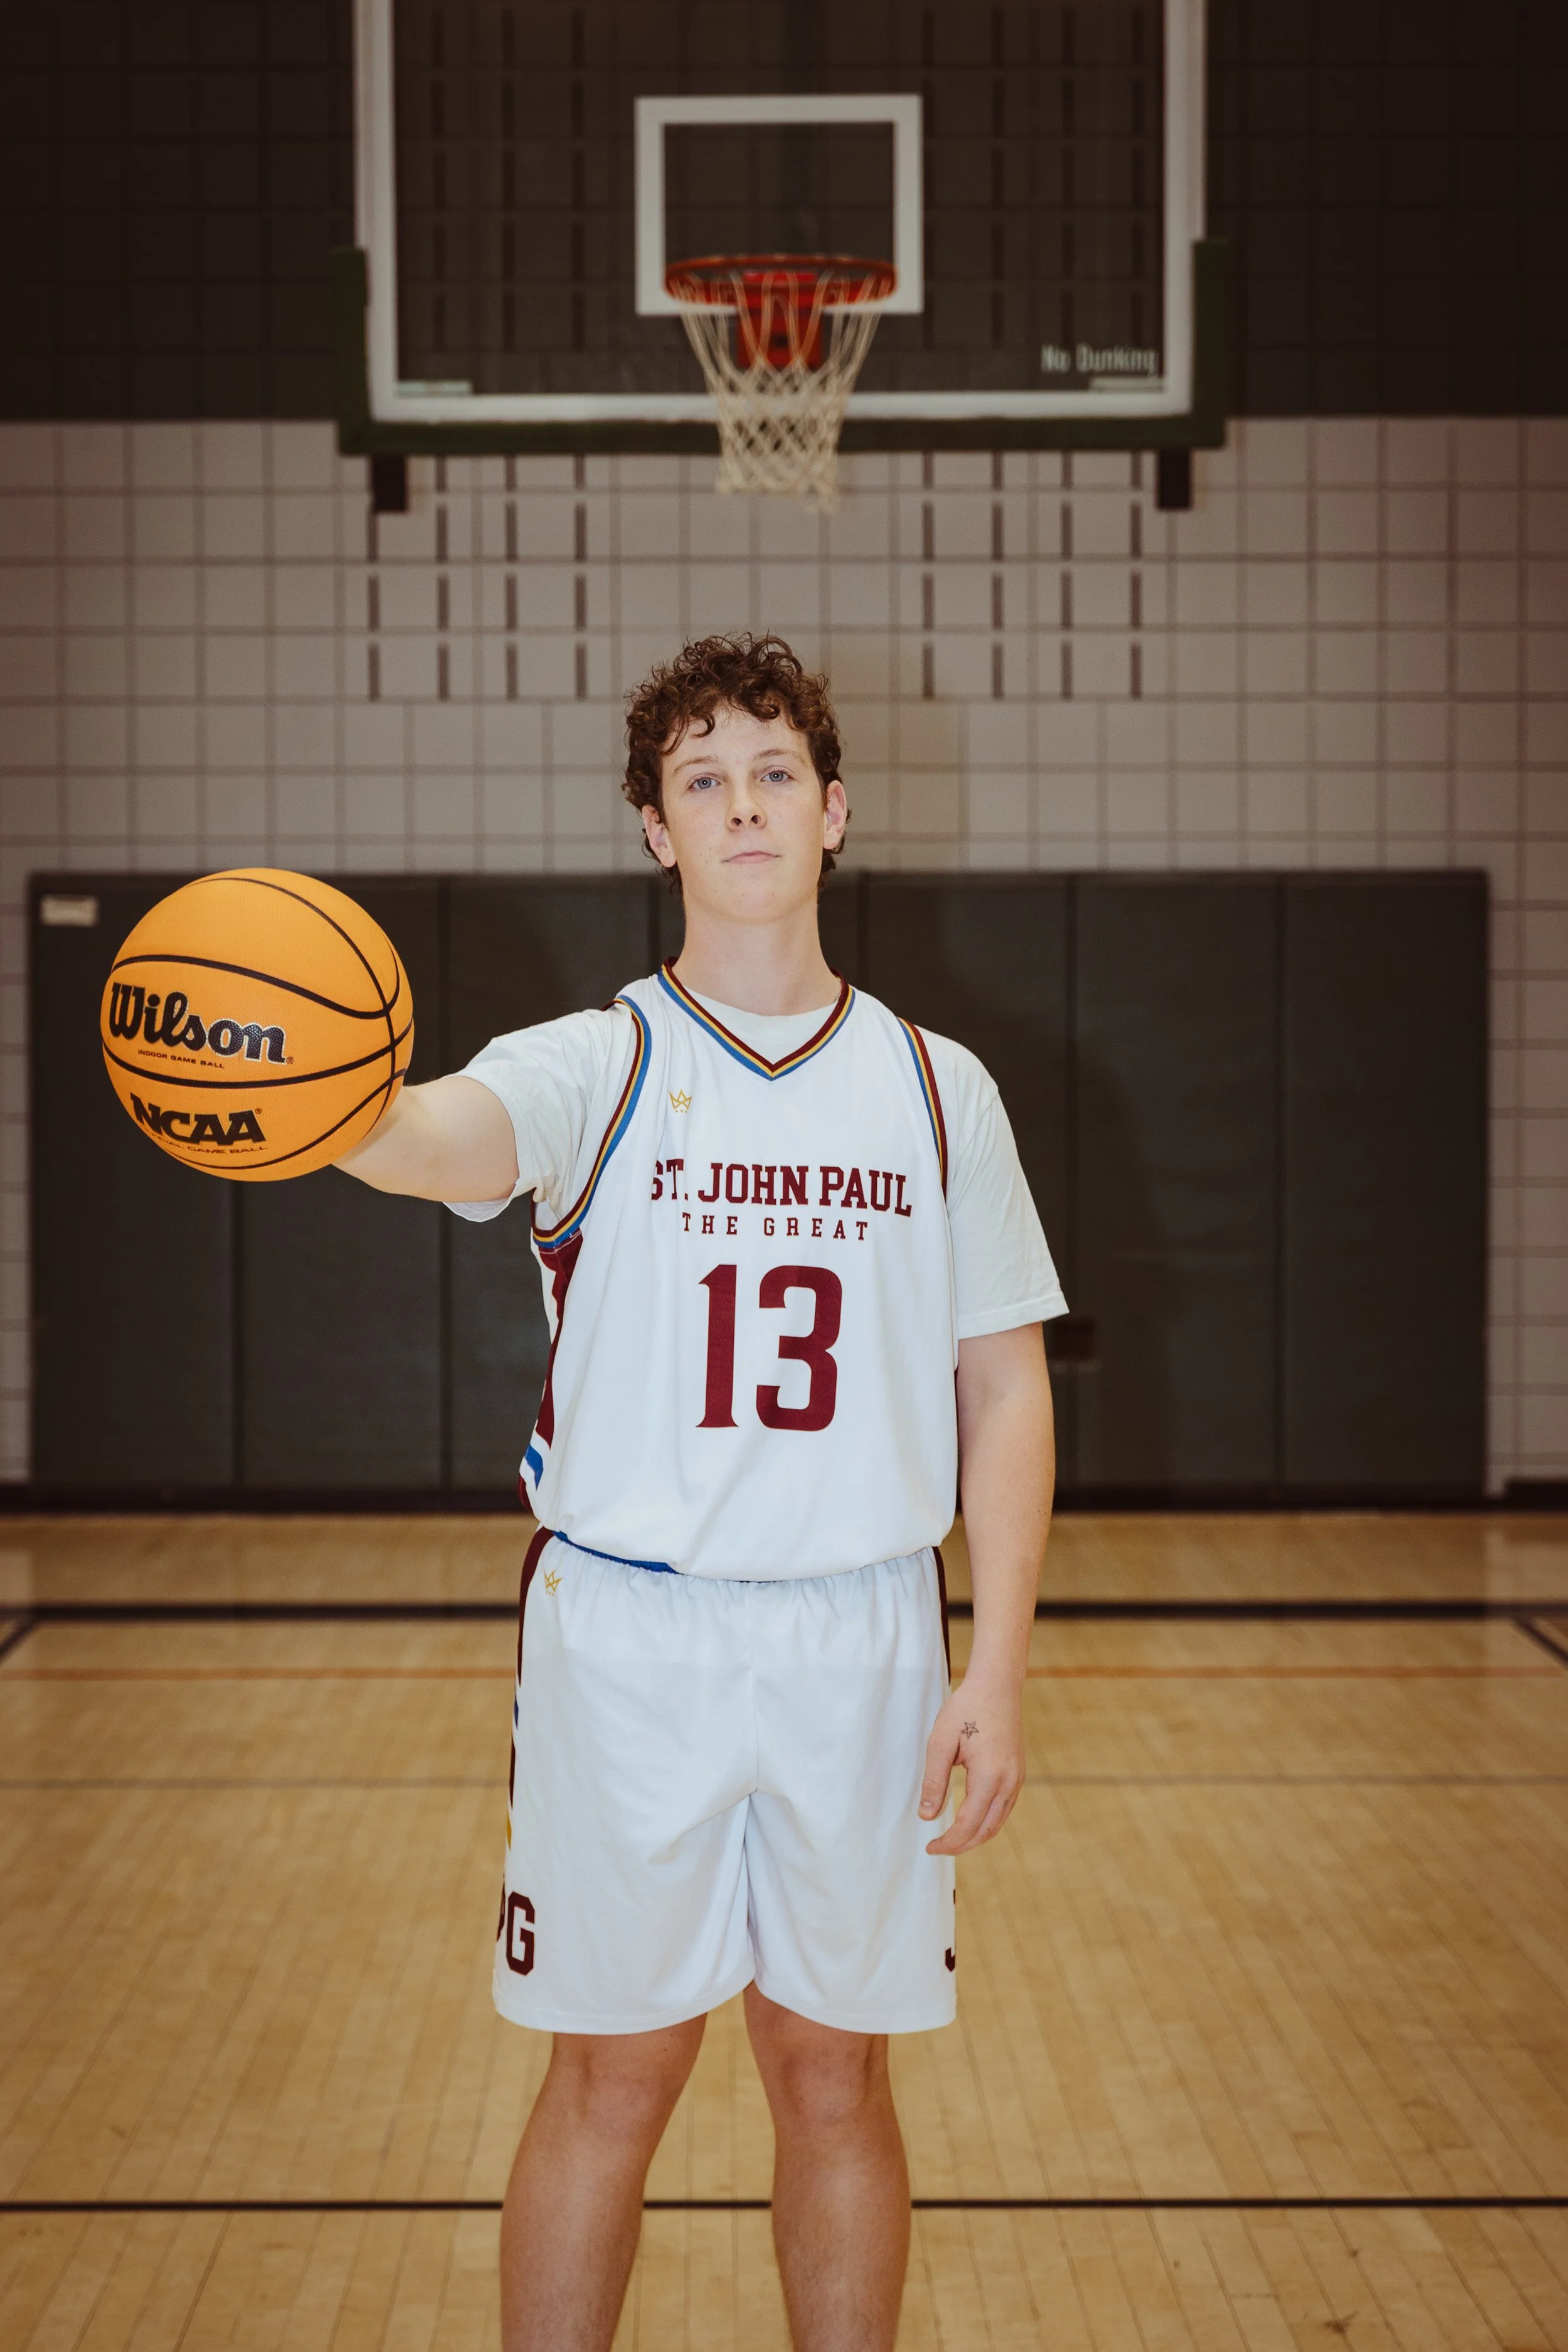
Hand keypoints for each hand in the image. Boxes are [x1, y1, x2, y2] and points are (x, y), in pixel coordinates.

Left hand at [918, 1674, 1024, 1855]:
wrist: (997, 1684)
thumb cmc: (966, 1708)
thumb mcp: (941, 1742)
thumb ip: (934, 1781)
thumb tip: (927, 1817)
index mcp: (990, 1776)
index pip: (968, 1824)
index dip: (948, 1842)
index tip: (929, 1848)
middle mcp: (1009, 1782)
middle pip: (986, 1830)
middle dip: (962, 1845)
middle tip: (937, 1848)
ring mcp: (1017, 1778)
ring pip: (998, 1822)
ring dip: (975, 1836)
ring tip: (951, 1839)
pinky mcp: (1018, 1773)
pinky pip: (1004, 1808)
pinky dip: (987, 1822)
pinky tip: (969, 1820)